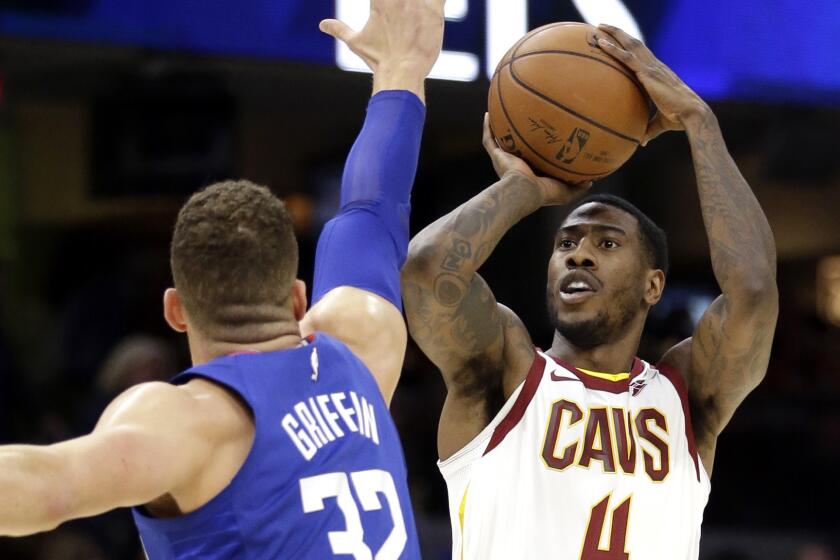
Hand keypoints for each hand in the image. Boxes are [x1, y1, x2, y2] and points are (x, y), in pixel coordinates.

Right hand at [319, 0, 444, 96]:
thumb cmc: (379, 60)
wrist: (401, 73)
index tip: (389, 7)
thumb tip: (322, 24)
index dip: (384, 0)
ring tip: (416, 12)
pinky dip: (439, 1)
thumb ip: (339, 29)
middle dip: (404, 2)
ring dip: (420, 1)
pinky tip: (436, 6)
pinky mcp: (435, 11)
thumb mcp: (356, 42)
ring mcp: (417, 3)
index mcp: (379, 1)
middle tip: (404, 12)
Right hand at [482, 114, 591, 205]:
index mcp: (531, 172)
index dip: (537, 150)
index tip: (544, 138)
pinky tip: (488, 113)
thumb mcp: (567, 191)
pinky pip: (489, 138)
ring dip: (499, 129)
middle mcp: (516, 164)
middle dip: (518, 136)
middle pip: (516, 147)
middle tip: (524, 122)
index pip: (534, 159)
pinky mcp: (496, 155)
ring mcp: (504, 159)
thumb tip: (591, 181)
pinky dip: (487, 127)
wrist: (525, 191)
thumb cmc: (545, 193)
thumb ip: (578, 187)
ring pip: (500, 140)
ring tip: (501, 113)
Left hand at [595, 23, 711, 145]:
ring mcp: (651, 67)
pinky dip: (613, 49)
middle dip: (620, 33)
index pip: (642, 55)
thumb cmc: (679, 119)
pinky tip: (601, 43)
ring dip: (615, 34)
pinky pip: (626, 57)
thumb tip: (641, 142)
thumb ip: (649, 129)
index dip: (630, 47)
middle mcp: (655, 66)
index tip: (617, 40)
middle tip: (603, 26)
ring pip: (630, 44)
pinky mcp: (648, 73)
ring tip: (599, 27)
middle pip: (635, 44)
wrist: (691, 114)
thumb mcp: (660, 124)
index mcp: (657, 74)